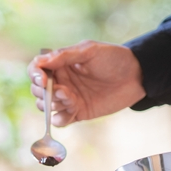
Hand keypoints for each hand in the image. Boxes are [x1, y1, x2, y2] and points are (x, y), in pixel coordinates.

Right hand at [27, 41, 145, 126]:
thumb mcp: (90, 51)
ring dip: (53, 104)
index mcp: (61, 63)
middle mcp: (62, 80)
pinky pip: (60, 120)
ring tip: (70, 98)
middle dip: (44, 92)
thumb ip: (65, 55)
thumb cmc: (114, 58)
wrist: (137, 76)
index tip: (42, 79)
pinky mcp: (78, 112)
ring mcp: (69, 97)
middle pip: (37, 90)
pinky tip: (71, 112)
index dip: (34, 74)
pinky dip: (60, 119)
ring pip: (46, 106)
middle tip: (61, 90)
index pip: (36, 68)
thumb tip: (42, 61)